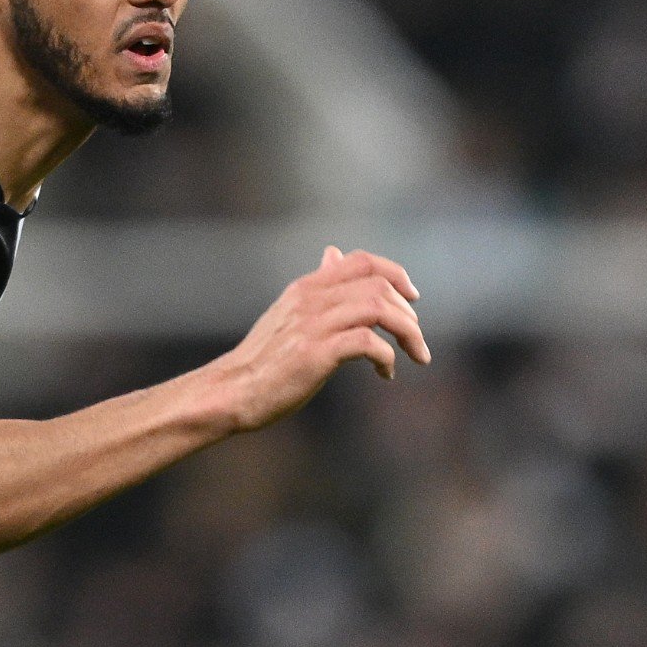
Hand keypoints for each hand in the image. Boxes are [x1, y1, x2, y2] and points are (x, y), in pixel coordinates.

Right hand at [208, 247, 428, 432]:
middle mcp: (310, 300)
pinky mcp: (315, 354)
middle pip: (378, 285)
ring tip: (415, 354)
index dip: (396, 274)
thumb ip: (316, 285)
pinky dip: (386, 357)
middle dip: (408, 313)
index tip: (412, 297)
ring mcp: (312, 326)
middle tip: (415, 339)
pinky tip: (385, 373)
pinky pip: (367, 342)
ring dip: (407, 333)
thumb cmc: (263, 360)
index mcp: (306, 287)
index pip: (361, 261)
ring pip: (378, 309)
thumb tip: (333, 254)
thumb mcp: (289, 312)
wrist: (231, 391)